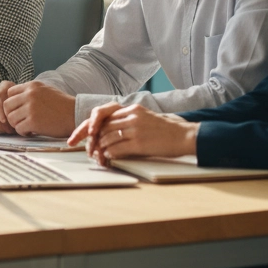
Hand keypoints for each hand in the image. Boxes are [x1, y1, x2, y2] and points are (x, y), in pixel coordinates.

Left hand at [2, 81, 76, 137]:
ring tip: (26, 126)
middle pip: (6, 105)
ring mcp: (31, 108)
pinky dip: (23, 132)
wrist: (75, 115)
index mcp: (32, 86)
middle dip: (11, 114)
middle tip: (19, 121)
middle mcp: (29, 95)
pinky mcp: (33, 121)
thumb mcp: (45, 90)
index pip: (10, 93)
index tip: (18, 110)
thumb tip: (15, 98)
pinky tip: (31, 132)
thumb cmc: (62, 105)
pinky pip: (18, 128)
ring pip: (11, 118)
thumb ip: (30, 92)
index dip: (12, 103)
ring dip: (17, 124)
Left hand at [69, 103, 198, 165]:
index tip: (82, 136)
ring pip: (107, 138)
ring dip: (100, 149)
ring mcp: (135, 129)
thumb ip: (127, 121)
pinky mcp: (139, 142)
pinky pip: (117, 148)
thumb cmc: (165, 131)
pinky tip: (108, 158)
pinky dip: (109, 154)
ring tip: (98, 156)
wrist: (184, 136)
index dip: (90, 127)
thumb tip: (109, 133)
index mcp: (132, 109)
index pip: (103, 116)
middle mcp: (132, 116)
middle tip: (89, 150)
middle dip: (93, 140)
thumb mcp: (144, 118)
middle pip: (103, 127)